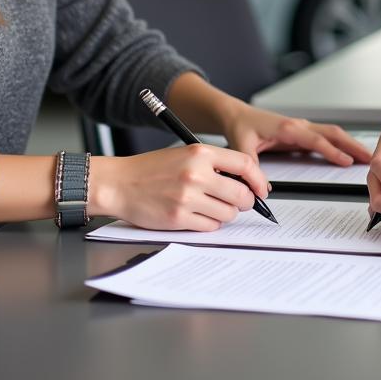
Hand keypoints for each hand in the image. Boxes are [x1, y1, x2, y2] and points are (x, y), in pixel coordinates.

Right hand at [90, 144, 267, 231]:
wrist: (119, 183)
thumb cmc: (151, 169)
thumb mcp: (185, 154)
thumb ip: (214, 164)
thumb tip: (245, 181)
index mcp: (200, 153)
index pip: (245, 165)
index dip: (259, 179)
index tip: (262, 188)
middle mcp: (196, 174)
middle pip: (241, 194)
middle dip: (246, 202)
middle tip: (241, 202)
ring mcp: (187, 197)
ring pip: (228, 213)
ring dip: (227, 214)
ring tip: (213, 207)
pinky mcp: (178, 218)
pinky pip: (210, 226)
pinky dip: (210, 224)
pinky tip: (200, 215)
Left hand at [224, 103, 371, 166]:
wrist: (236, 114)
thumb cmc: (240, 126)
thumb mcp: (242, 148)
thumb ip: (252, 169)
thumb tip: (263, 190)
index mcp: (287, 128)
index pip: (316, 140)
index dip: (333, 151)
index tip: (348, 162)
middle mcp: (298, 125)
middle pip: (333, 133)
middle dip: (353, 145)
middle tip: (370, 157)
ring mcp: (302, 128)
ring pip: (332, 133)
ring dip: (350, 144)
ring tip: (365, 157)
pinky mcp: (301, 132)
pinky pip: (325, 137)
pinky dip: (339, 144)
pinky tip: (347, 154)